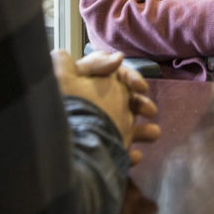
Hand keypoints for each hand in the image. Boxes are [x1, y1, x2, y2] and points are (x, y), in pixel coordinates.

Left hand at [52, 49, 160, 164]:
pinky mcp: (104, 153)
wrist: (60, 152)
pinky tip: (135, 155)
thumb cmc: (66, 112)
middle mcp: (97, 108)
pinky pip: (122, 153)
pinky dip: (132, 155)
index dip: (129, 77)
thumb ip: (91, 64)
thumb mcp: (67, 78)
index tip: (140, 86)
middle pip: (124, 101)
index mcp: (89, 88)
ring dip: (144, 130)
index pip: (113, 75)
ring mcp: (102, 131)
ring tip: (153, 133)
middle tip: (149, 111)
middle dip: (140, 103)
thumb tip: (117, 58)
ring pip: (128, 128)